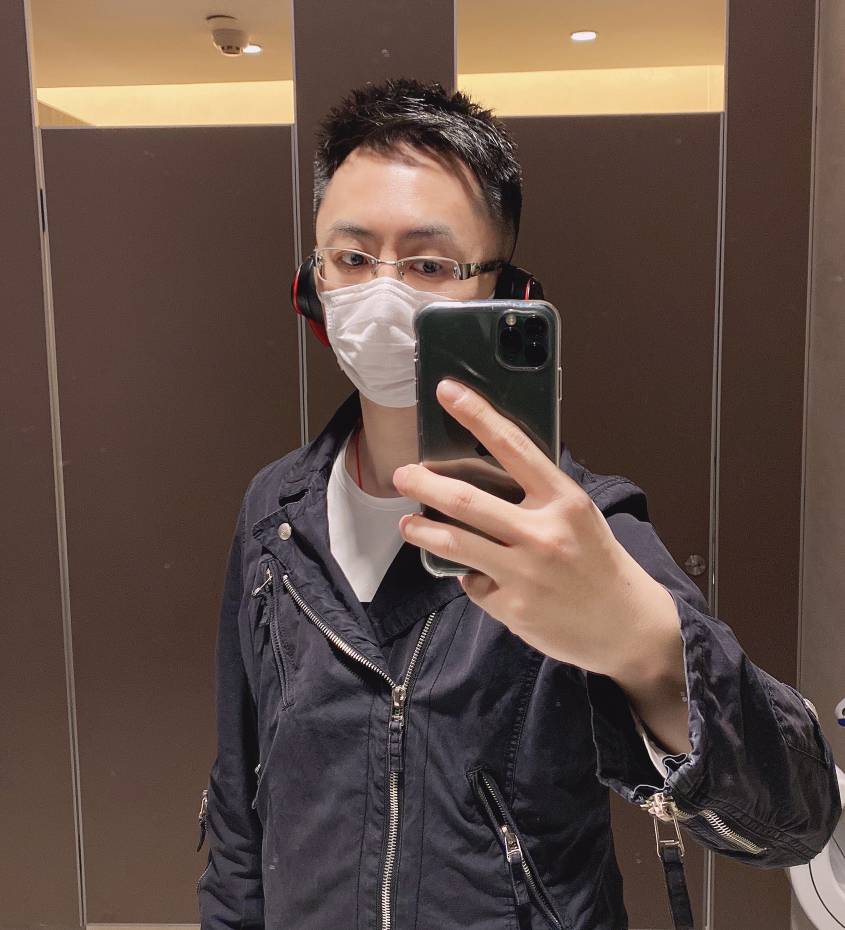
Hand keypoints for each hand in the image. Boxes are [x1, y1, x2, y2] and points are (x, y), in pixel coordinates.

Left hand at [392, 378, 679, 680]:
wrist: (628, 625)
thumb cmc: (598, 562)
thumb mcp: (579, 516)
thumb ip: (538, 496)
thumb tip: (483, 476)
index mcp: (563, 500)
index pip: (513, 446)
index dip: (476, 415)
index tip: (447, 391)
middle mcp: (544, 533)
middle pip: (466, 500)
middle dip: (424, 484)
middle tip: (402, 475)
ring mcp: (526, 573)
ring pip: (455, 543)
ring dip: (422, 531)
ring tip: (407, 524)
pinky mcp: (513, 608)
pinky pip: (474, 583)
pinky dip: (471, 577)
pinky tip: (480, 576)